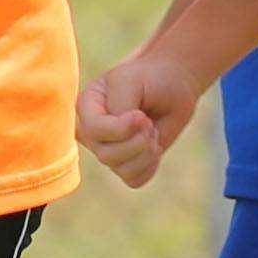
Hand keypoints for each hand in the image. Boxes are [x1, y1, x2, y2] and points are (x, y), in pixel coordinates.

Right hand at [74, 55, 202, 190]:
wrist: (172, 86)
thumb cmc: (149, 78)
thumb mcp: (130, 81)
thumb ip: (119, 106)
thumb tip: (123, 133)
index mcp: (85, 106)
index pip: (93, 130)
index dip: (120, 129)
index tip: (141, 115)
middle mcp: (91, 132)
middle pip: (106, 155)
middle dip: (138, 141)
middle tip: (148, 121)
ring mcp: (107, 150)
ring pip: (122, 169)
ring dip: (146, 152)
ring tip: (152, 131)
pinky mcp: (125, 165)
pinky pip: (135, 179)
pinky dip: (151, 165)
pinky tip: (154, 146)